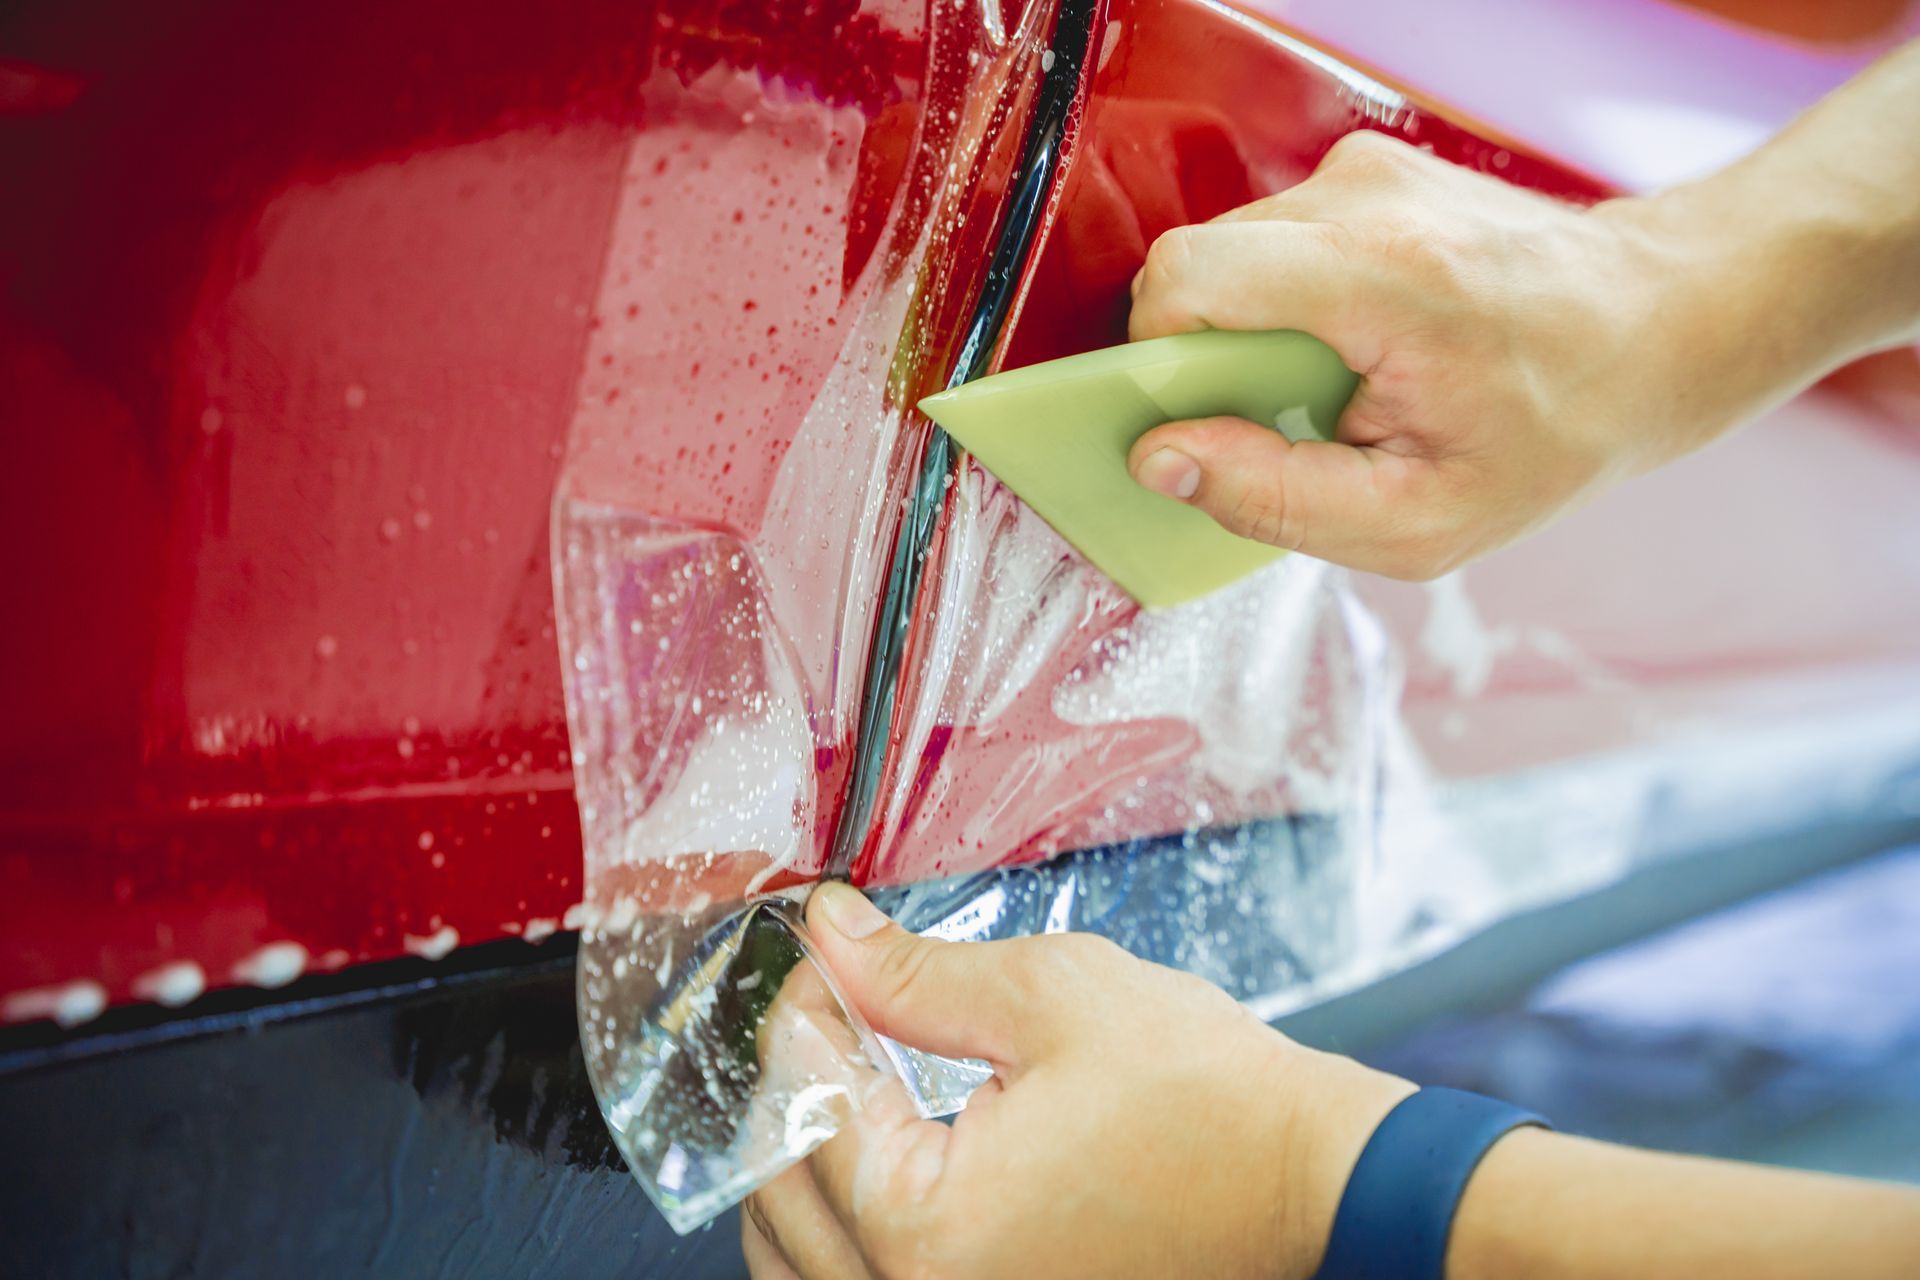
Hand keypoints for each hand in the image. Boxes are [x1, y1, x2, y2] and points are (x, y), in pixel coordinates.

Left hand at [742, 884, 1412, 1278]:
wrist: (1311, 1180)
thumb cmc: (1210, 1103)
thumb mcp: (1050, 998)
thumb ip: (915, 974)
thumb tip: (832, 934)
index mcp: (929, 1229)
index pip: (807, 1100)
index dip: (808, 1004)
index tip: (829, 954)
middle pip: (781, 1191)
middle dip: (797, 1082)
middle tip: (837, 1004)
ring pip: (797, 1263)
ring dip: (802, 1167)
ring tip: (845, 1080)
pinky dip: (840, 1233)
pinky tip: (868, 1168)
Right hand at [1125, 130, 1728, 579]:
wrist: (1660, 324)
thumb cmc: (1558, 428)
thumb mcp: (1422, 522)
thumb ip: (1276, 500)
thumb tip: (1162, 460)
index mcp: (1383, 276)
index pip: (1186, 280)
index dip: (1156, 358)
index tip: (1192, 418)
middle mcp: (1368, 198)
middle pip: (1196, 267)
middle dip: (1207, 356)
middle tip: (1282, 418)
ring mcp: (1368, 172)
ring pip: (1231, 256)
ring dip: (1250, 332)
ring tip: (1331, 385)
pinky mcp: (1369, 172)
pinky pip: (1274, 246)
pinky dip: (1288, 306)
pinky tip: (1354, 348)